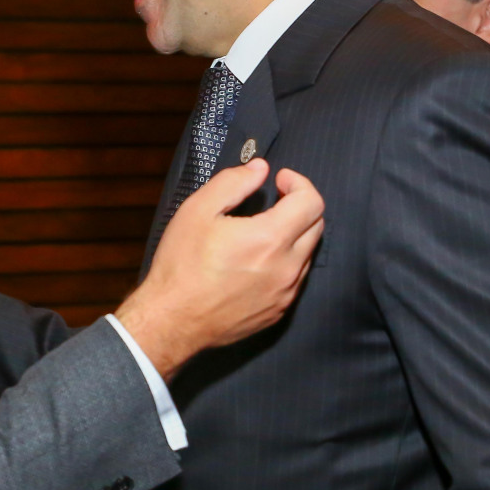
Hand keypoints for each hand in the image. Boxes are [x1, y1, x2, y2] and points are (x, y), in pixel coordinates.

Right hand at [115, 160, 323, 381]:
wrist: (172, 320)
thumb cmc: (181, 265)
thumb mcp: (198, 210)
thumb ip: (234, 182)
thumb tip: (260, 168)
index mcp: (270, 239)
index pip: (312, 202)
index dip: (299, 183)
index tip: (279, 180)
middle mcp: (286, 268)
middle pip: (317, 226)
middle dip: (300, 206)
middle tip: (275, 200)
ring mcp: (285, 293)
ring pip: (308, 254)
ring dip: (294, 235)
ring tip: (264, 231)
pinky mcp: (278, 311)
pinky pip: (295, 279)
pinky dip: (286, 262)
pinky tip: (258, 260)